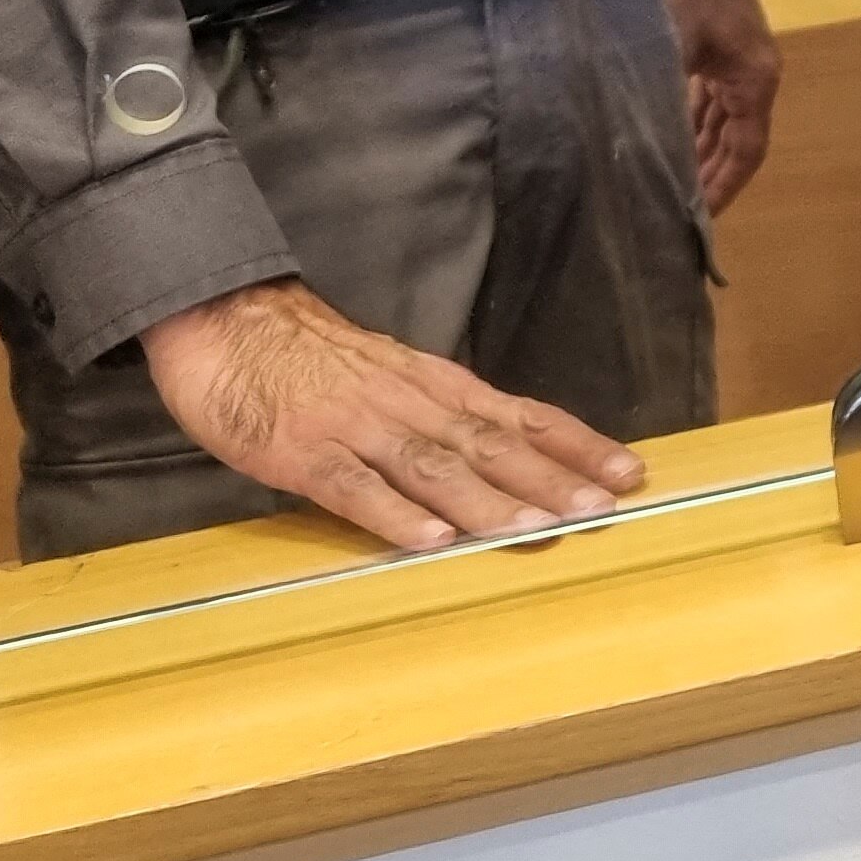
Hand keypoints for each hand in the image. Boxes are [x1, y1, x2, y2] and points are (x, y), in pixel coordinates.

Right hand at [140, 278, 644, 550]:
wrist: (230, 321)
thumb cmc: (317, 359)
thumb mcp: (397, 376)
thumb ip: (447, 415)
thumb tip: (509, 456)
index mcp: (438, 387)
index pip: (524, 417)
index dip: (578, 445)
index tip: (630, 472)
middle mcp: (412, 405)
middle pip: (492, 446)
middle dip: (551, 479)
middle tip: (603, 509)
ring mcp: (358, 428)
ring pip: (434, 467)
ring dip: (487, 501)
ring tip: (533, 529)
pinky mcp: (304, 452)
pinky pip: (354, 487)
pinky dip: (393, 513)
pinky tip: (428, 539)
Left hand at [660, 0, 778, 214]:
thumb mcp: (677, 47)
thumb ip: (663, 96)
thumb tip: (635, 143)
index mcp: (754, 84)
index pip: (747, 151)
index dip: (726, 186)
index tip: (703, 217)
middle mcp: (751, 79)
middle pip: (734, 142)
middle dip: (709, 175)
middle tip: (679, 211)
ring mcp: (734, 64)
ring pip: (718, 122)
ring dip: (698, 151)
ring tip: (670, 184)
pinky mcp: (716, 51)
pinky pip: (705, 101)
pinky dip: (689, 123)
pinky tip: (665, 139)